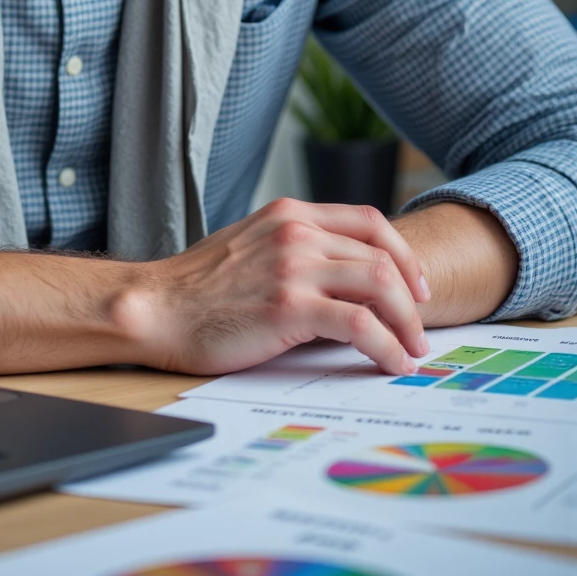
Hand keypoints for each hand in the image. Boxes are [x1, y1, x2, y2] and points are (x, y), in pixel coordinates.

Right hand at [117, 197, 430, 376]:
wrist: (157, 308)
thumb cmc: (196, 287)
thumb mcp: (251, 245)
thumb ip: (292, 248)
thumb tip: (340, 278)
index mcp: (288, 213)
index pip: (369, 220)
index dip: (402, 254)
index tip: (415, 286)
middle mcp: (295, 231)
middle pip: (382, 255)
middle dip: (412, 297)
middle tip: (419, 329)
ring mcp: (293, 266)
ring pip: (380, 284)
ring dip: (407, 323)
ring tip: (412, 350)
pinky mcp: (289, 306)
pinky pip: (360, 324)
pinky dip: (387, 346)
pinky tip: (391, 362)